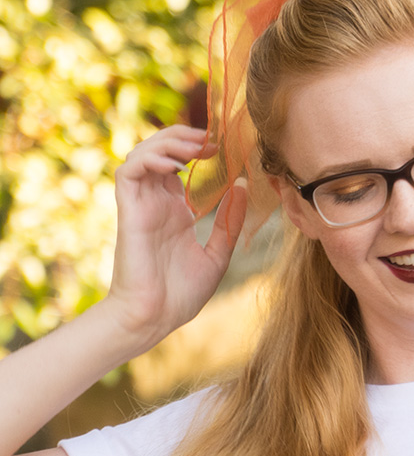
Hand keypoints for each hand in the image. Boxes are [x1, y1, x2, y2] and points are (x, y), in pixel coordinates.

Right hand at [105, 125, 248, 352]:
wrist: (156, 318)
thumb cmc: (181, 294)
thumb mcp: (217, 255)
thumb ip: (229, 222)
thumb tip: (243, 187)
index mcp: (174, 210)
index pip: (178, 164)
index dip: (197, 149)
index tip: (224, 147)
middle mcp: (155, 203)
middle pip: (159, 151)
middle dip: (183, 137)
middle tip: (212, 140)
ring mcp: (141, 205)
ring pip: (141, 154)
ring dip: (167, 143)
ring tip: (196, 147)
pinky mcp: (129, 211)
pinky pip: (129, 172)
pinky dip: (149, 159)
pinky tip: (175, 165)